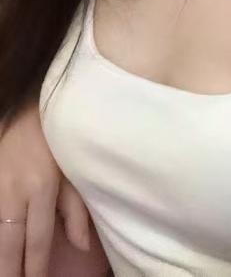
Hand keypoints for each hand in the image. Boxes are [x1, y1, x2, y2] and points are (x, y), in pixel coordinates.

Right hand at [0, 100, 91, 275]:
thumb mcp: (74, 172)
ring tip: (5, 273)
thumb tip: (81, 246)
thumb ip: (76, 209)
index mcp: (42, 189)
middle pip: (9, 243)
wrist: (30, 111)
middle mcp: (14, 192)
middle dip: (10, 270)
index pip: (37, 239)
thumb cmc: (58, 143)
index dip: (35, 266)